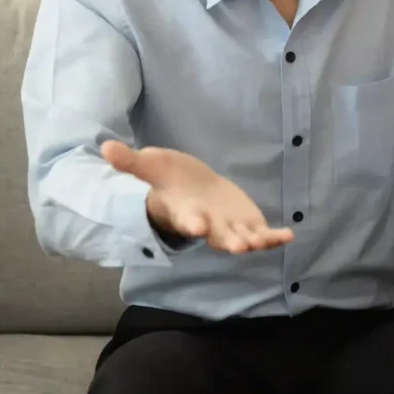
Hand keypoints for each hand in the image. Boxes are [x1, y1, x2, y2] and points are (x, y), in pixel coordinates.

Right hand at [101, 141, 294, 254]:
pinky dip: (274, 238)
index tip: (196, 226)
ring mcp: (230, 227)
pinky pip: (262, 235)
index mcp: (185, 212)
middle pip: (218, 237)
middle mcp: (208, 225)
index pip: (186, 220)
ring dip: (253, 242)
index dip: (191, 223)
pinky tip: (288, 235)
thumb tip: (104, 147)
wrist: (191, 188)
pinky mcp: (248, 225)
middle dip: (228, 241)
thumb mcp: (151, 166)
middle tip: (239, 246)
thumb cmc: (169, 179)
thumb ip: (132, 162)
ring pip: (242, 240)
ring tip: (263, 242)